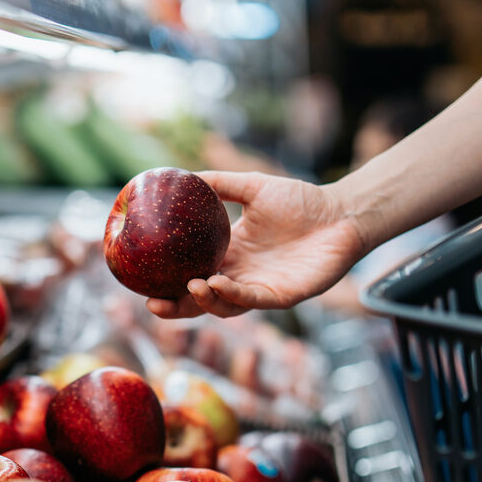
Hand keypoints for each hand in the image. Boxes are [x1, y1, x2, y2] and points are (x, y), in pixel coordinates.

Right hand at [147, 171, 366, 317]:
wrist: (340, 212)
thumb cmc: (301, 201)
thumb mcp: (252, 186)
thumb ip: (218, 183)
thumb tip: (181, 174)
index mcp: (229, 254)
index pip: (190, 274)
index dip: (166, 282)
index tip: (140, 280)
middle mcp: (240, 276)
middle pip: (200, 300)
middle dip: (176, 308)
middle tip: (152, 305)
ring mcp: (260, 289)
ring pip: (223, 306)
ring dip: (204, 300)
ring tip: (191, 284)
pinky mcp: (281, 297)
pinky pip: (251, 300)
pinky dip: (232, 294)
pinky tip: (216, 282)